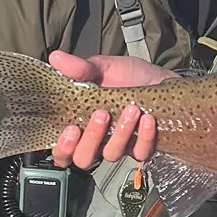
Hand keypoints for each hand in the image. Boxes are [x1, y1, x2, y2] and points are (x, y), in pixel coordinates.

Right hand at [47, 50, 173, 169]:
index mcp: (81, 123)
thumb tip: (56, 58)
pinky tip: (147, 119)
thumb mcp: (103, 67)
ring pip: (111, 154)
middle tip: (101, 115)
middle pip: (83, 158)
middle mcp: (97, 138)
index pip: (62, 150)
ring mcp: (119, 144)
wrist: (159, 79)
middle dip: (90, 140)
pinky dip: (144, 136)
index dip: (62, 148)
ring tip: (131, 110)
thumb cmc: (128, 76)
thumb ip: (81, 68)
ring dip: (120, 134)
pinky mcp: (142, 146)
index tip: (71, 130)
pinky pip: (140, 152)